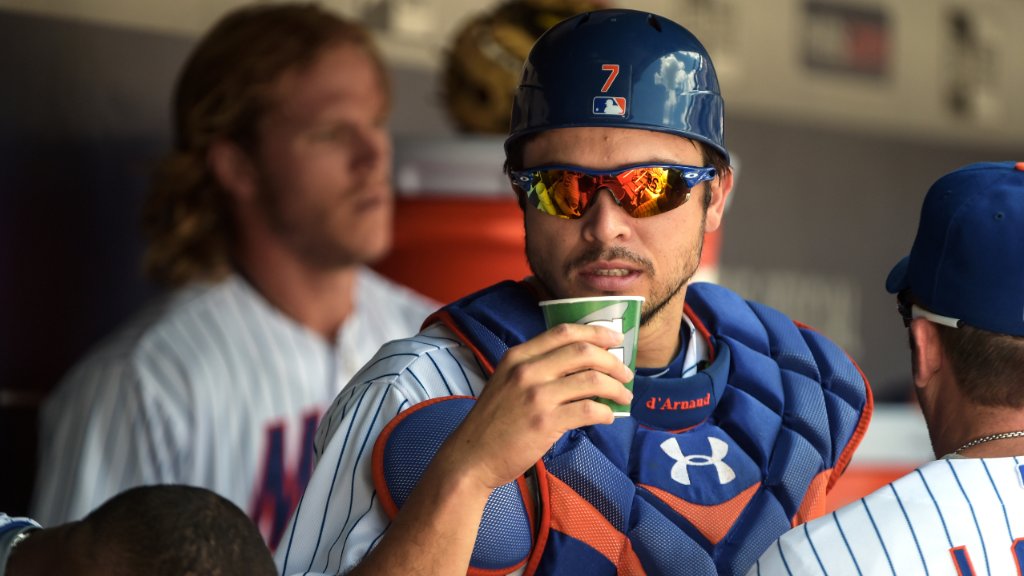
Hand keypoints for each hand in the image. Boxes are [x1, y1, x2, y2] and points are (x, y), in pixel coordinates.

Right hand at [436, 323, 633, 491]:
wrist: (472, 457)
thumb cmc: (493, 422)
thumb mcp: (506, 382)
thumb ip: (536, 368)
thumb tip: (582, 365)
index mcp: (518, 356)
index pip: (563, 332)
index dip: (595, 332)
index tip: (615, 338)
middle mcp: (527, 371)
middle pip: (583, 352)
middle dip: (612, 361)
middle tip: (626, 373)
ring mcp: (536, 396)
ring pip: (591, 380)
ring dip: (616, 388)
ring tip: (624, 397)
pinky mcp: (546, 423)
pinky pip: (588, 410)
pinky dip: (606, 412)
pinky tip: (608, 417)